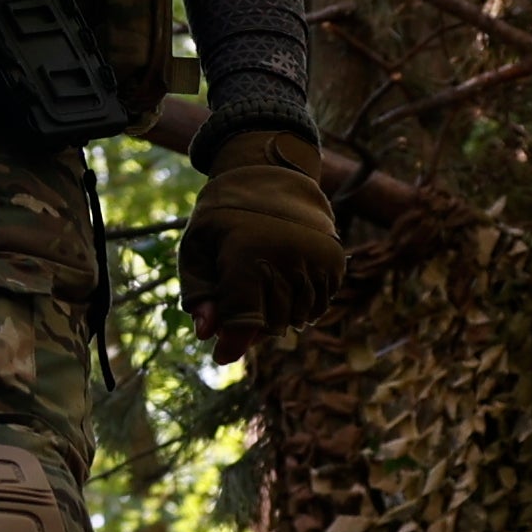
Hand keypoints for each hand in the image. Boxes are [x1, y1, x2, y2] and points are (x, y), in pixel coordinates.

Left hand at [178, 124, 344, 353]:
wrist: (272, 176)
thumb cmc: (224, 217)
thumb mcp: (197, 248)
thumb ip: (199, 293)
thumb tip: (207, 333)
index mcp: (248, 254)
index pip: (245, 319)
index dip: (233, 343)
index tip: (222, 355)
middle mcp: (288, 258)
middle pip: (270, 324)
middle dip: (250, 326)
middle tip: (236, 308)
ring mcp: (316, 260)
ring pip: (296, 319)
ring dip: (276, 317)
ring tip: (259, 290)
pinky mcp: (334, 262)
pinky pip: (318, 308)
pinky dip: (299, 307)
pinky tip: (283, 286)